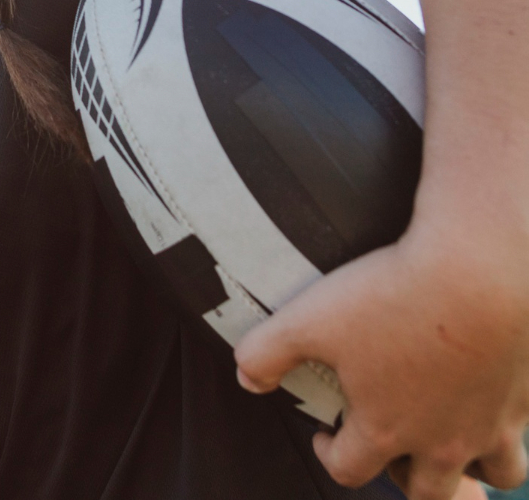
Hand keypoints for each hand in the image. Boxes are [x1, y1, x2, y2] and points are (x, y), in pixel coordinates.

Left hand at [233, 227, 528, 499]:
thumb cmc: (393, 296)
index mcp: (387, 430)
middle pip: (428, 492)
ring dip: (473, 465)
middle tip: (390, 440)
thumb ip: (265, 353)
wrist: (483, 270)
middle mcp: (446, 440)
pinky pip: (525, 426)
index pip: (349, 471)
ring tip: (452, 432)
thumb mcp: (307, 319)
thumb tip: (246, 378)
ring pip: (496, 473)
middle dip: (403, 475)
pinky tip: (492, 387)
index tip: (324, 432)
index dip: (327, 454)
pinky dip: (510, 418)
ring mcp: (495, 424)